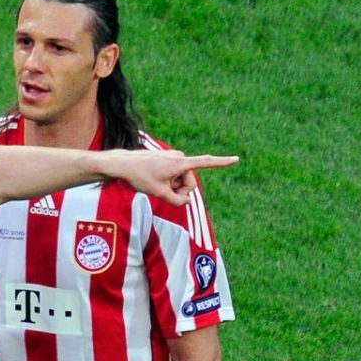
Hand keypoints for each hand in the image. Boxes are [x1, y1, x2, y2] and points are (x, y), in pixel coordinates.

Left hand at [106, 151, 238, 206]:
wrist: (124, 164)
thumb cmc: (140, 177)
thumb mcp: (158, 193)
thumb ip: (176, 201)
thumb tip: (186, 202)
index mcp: (180, 163)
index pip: (205, 162)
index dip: (222, 162)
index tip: (237, 159)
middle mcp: (180, 158)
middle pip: (190, 182)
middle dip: (180, 190)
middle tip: (163, 192)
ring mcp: (174, 158)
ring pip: (181, 180)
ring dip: (172, 186)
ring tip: (156, 183)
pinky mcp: (168, 160)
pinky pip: (174, 176)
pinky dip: (168, 181)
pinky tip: (154, 179)